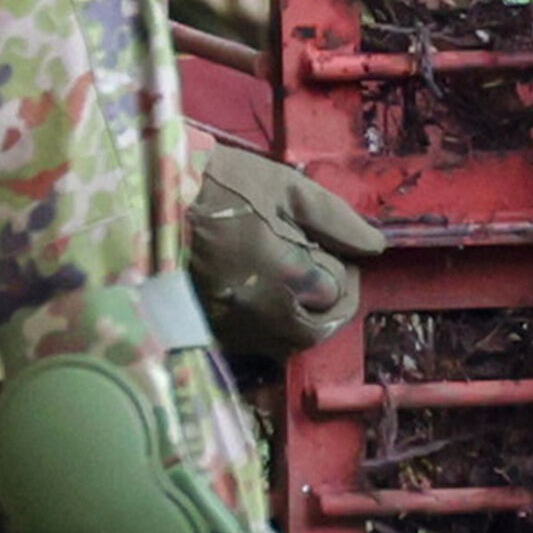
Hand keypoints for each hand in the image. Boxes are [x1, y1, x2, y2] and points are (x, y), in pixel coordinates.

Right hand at [185, 135, 384, 360]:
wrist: (156, 196)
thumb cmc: (227, 186)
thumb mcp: (290, 189)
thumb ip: (338, 221)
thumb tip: (375, 246)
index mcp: (288, 278)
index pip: (338, 295)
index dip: (347, 272)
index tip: (336, 251)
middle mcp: (262, 315)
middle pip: (315, 331)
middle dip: (330, 306)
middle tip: (326, 274)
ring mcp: (232, 327)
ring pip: (284, 345)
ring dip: (301, 322)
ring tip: (298, 287)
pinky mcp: (207, 329)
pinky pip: (251, 345)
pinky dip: (268, 329)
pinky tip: (265, 299)